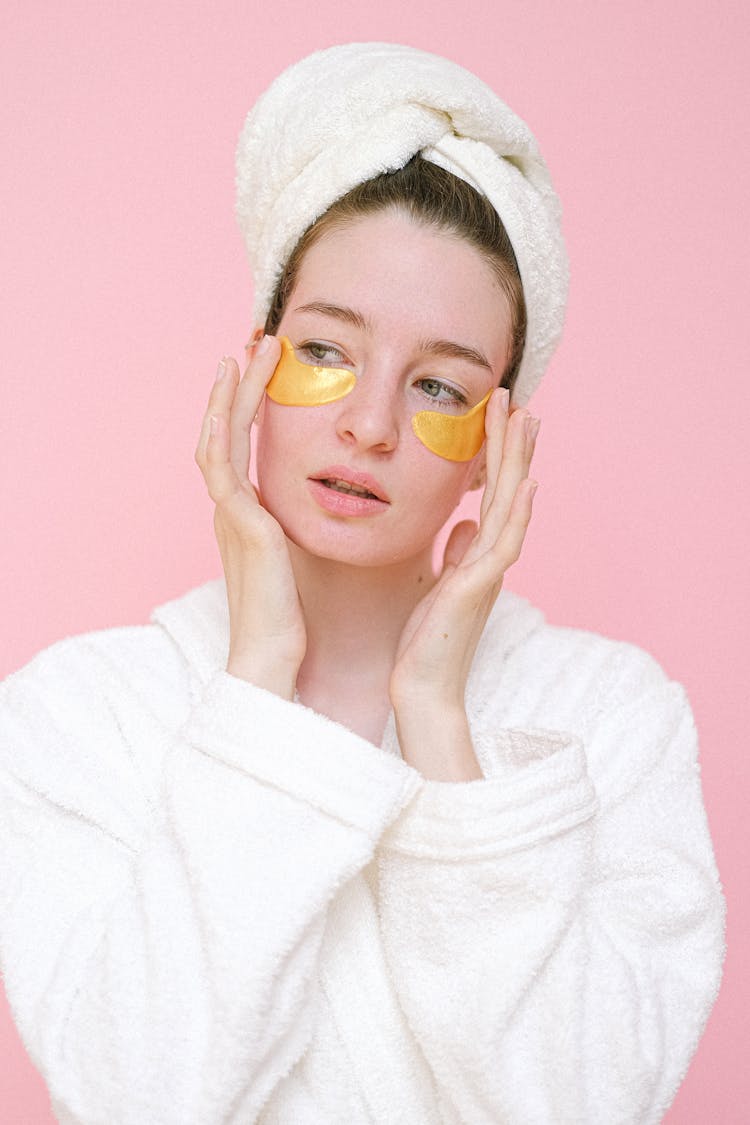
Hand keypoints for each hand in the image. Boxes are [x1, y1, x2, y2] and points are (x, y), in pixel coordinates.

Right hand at [194, 335, 305, 697]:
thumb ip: (313, 528)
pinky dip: (219, 431)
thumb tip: (345, 507)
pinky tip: (226, 402)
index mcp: (250, 515)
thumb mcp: (306, 558)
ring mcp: (231, 514)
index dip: (255, 406)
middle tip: (258, 345)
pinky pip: (221, 468)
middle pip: (228, 432)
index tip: (274, 371)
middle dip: (241, 387)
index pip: (247, 446)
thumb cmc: (293, 617)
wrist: (273, 656)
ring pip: (218, 438)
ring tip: (245, 354)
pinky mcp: (239, 524)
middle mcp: (234, 508)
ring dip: (230, 394)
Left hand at [390, 392, 538, 769]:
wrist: (421, 687)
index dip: (496, 453)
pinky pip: (502, 543)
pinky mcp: (477, 589)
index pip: (491, 493)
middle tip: (519, 398)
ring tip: (526, 421)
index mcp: (478, 554)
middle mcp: (489, 558)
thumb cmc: (426, 641)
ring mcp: (488, 572)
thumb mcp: (437, 586)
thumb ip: (454, 554)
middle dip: (512, 443)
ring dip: (518, 462)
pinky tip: (525, 484)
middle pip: (507, 488)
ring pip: (510, 505)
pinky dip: (515, 512)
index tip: (499, 414)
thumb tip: (462, 523)